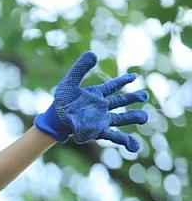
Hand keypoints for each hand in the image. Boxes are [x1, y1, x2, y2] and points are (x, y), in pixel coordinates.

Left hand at [34, 51, 148, 151]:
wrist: (54, 121)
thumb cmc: (61, 102)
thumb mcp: (70, 82)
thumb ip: (81, 68)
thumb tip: (92, 54)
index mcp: (97, 95)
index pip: (113, 86)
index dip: (124, 81)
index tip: (134, 77)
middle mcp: (102, 107)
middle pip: (121, 102)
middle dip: (133, 98)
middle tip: (144, 95)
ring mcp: (101, 120)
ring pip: (122, 119)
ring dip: (134, 118)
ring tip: (144, 117)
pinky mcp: (99, 131)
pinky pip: (115, 136)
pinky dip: (125, 141)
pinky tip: (134, 146)